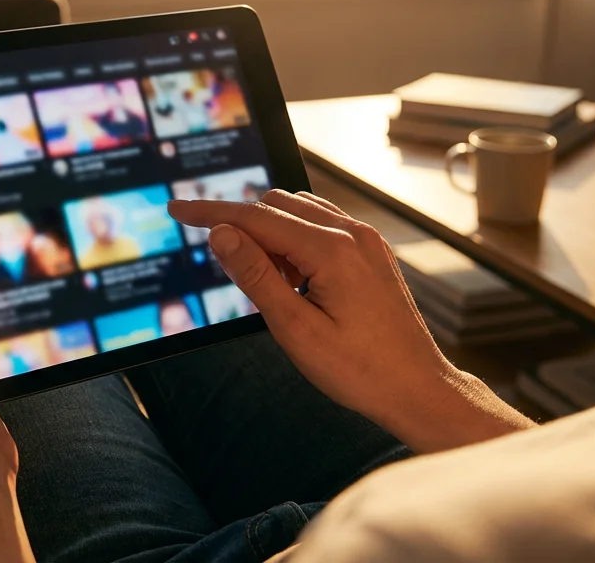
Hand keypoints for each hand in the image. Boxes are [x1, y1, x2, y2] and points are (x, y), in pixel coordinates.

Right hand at [169, 190, 532, 452]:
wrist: (419, 389)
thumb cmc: (360, 371)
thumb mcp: (295, 329)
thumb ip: (255, 276)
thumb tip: (221, 233)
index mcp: (332, 250)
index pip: (255, 216)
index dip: (210, 212)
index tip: (175, 209)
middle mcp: (352, 233)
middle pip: (275, 206)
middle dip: (242, 227)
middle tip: (233, 274)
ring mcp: (366, 239)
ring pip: (298, 211)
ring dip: (271, 234)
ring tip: (275, 288)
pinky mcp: (372, 251)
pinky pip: (322, 225)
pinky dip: (296, 239)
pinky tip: (296, 281)